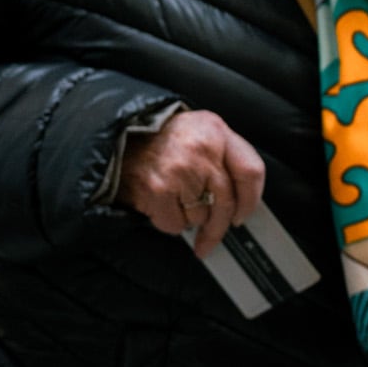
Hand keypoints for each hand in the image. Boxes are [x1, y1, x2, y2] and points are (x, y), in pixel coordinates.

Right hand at [122, 110, 265, 260]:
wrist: (116, 140)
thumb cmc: (157, 140)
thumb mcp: (198, 132)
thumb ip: (224, 156)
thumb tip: (243, 198)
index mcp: (215, 130)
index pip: (251, 171)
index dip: (250, 200)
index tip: (242, 215)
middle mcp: (202, 148)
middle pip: (226, 201)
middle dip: (219, 226)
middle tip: (211, 236)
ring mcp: (181, 170)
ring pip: (201, 216)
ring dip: (188, 218)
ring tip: (172, 200)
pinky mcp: (160, 190)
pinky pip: (177, 224)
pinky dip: (169, 222)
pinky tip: (159, 205)